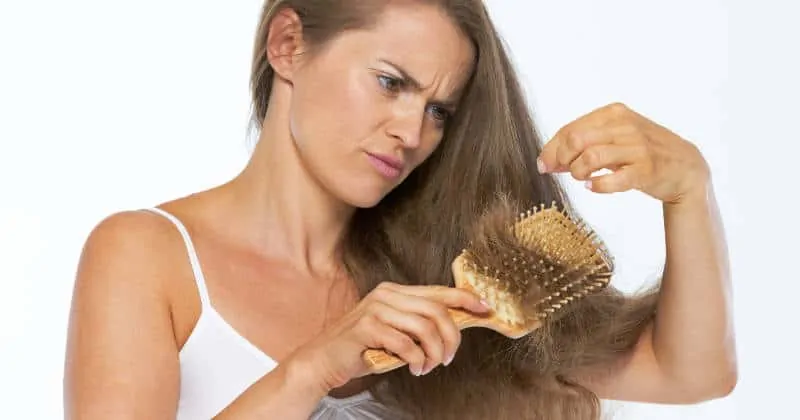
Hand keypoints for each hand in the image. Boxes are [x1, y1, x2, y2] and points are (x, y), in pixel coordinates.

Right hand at [285, 282, 489, 392]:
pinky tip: (414, 368)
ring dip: (434, 352)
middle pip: (436, 310)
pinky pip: (406, 343)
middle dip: (451, 337)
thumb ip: (418, 325)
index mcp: (395, 292)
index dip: (465, 299)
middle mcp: (386, 295)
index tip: (485, 308)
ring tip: (429, 366)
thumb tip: (455, 328)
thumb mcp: (395, 331)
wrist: (323, 360)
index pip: (438, 291)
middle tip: (449, 358)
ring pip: (424, 327)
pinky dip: (416, 360)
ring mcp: (375, 309)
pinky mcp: (366, 327)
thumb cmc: (362, 348)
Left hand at [537, 102, 709, 203]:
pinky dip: (598, 185)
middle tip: (559, 172)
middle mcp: (626, 126)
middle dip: (560, 159)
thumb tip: (548, 160)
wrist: (685, 166)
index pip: (570, 129)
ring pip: (591, 157)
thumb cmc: (641, 152)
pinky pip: (614, 179)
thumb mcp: (614, 138)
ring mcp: (638, 148)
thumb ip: (584, 143)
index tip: (543, 165)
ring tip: (581, 178)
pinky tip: (593, 187)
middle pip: (576, 140)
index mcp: (614, 113)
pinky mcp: (647, 170)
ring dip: (578, 172)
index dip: (551, 149)